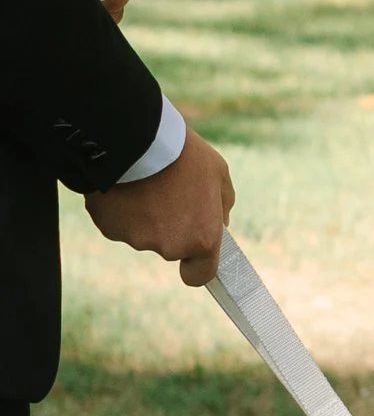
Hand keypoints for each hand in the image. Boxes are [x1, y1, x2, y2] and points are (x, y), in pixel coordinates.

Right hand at [86, 124, 233, 285]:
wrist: (135, 139)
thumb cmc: (183, 154)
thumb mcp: (218, 173)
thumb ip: (222, 205)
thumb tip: (219, 224)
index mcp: (201, 237)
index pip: (199, 275)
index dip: (196, 266)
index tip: (194, 256)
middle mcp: (168, 246)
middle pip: (170, 247)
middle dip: (170, 226)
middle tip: (170, 192)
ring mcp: (136, 240)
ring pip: (143, 233)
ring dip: (145, 215)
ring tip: (147, 182)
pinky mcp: (108, 228)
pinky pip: (120, 223)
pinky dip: (123, 208)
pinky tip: (127, 184)